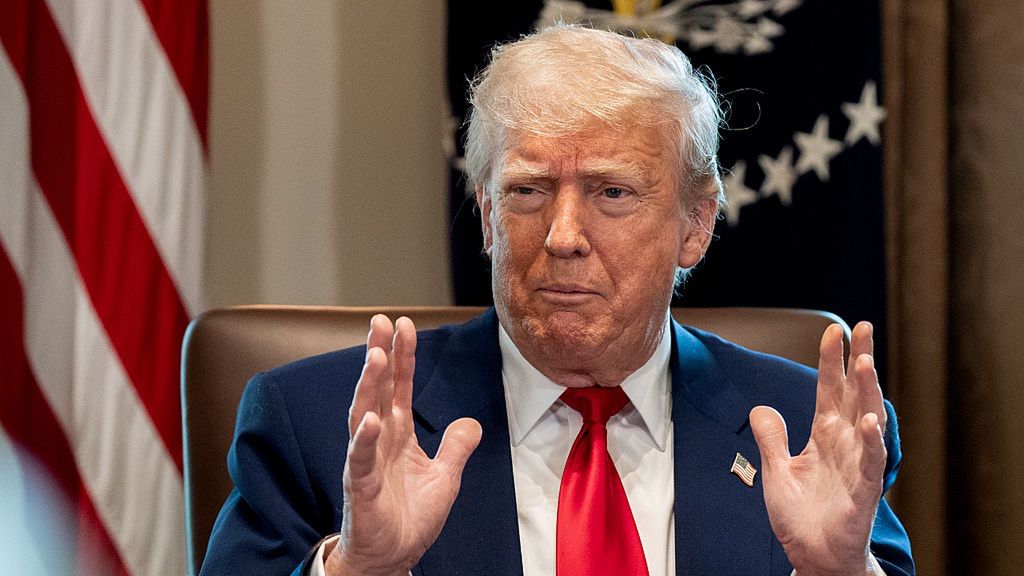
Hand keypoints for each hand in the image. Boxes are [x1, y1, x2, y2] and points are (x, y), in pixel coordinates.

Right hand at [325, 315, 482, 575]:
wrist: (391, 557)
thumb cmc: (410, 518)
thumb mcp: (445, 478)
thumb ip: (455, 447)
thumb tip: (471, 422)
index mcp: (398, 434)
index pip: (400, 387)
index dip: (404, 356)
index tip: (404, 323)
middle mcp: (379, 440)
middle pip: (378, 390)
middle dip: (380, 354)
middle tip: (380, 321)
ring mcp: (365, 461)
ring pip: (364, 414)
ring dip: (369, 385)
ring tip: (377, 356)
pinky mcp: (360, 486)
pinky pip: (359, 458)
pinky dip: (363, 438)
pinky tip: (371, 419)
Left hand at [750, 322, 886, 575]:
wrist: (813, 555)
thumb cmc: (801, 516)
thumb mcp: (776, 470)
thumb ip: (771, 438)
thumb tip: (760, 408)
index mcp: (824, 436)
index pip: (829, 390)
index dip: (831, 361)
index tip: (834, 331)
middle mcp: (845, 444)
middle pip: (854, 395)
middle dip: (859, 361)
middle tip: (864, 327)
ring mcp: (856, 465)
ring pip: (866, 420)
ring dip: (867, 392)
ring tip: (865, 362)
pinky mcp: (863, 491)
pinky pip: (870, 463)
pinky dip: (872, 442)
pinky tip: (870, 421)